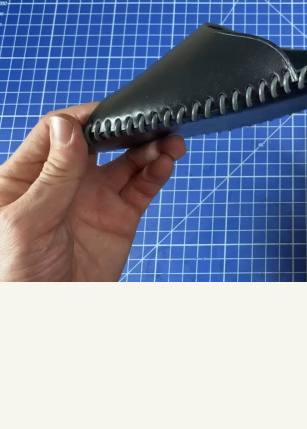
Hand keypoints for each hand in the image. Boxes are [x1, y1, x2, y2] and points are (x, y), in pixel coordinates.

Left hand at [0, 102, 185, 280]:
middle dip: (125, 128)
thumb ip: (53, 175)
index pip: (56, 133)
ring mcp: (93, 199)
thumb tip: (68, 127)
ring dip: (149, 147)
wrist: (46, 317)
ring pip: (126, 161)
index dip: (83, 118)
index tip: (109, 111)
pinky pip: (141, 188)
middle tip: (149, 120)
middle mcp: (63, 182)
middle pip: (98, 141)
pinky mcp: (118, 219)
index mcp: (27, 176)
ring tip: (169, 142)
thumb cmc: (15, 275)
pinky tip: (164, 163)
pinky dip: (156, 172)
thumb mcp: (26, 222)